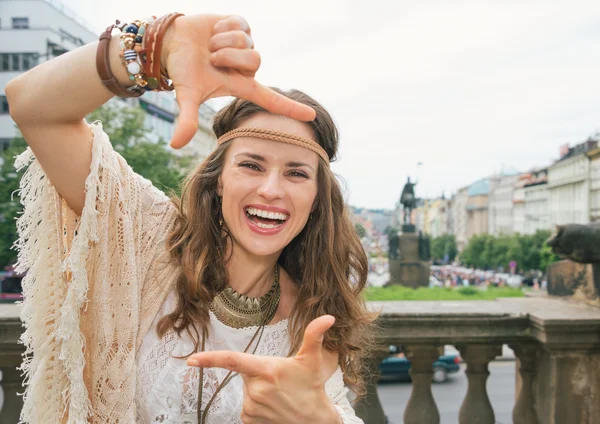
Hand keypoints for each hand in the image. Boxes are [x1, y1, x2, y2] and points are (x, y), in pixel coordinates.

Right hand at [161, 14, 316, 148]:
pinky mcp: (243, 26)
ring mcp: (247, 46)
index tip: (312, 117)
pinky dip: (222, 27)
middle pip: (254, 61)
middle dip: (227, 57)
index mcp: (241, 87)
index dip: (291, 109)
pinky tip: (213, 32)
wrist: (173, 42)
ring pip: (246, 42)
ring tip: (210, 46)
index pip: (271, 100)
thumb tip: (175, 145)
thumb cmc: (183, 71)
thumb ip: (186, 120)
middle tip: (211, 58)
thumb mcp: (186, 95)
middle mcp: (247, 68)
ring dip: (221, 42)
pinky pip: (241, 25)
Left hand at [187, 315, 341, 423]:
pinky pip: (246, 406)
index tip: (191, 359)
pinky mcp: (249, 419)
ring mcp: (251, 407)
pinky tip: (273, 407)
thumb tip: (328, 317)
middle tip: (280, 381)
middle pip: (246, 374)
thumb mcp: (312, 360)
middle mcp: (256, 389)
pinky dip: (257, 404)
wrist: (314, 422)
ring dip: (258, 390)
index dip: (210, 359)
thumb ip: (314, 335)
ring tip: (279, 396)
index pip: (233, 360)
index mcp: (267, 369)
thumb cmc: (312, 388)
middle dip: (258, 374)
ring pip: (246, 390)